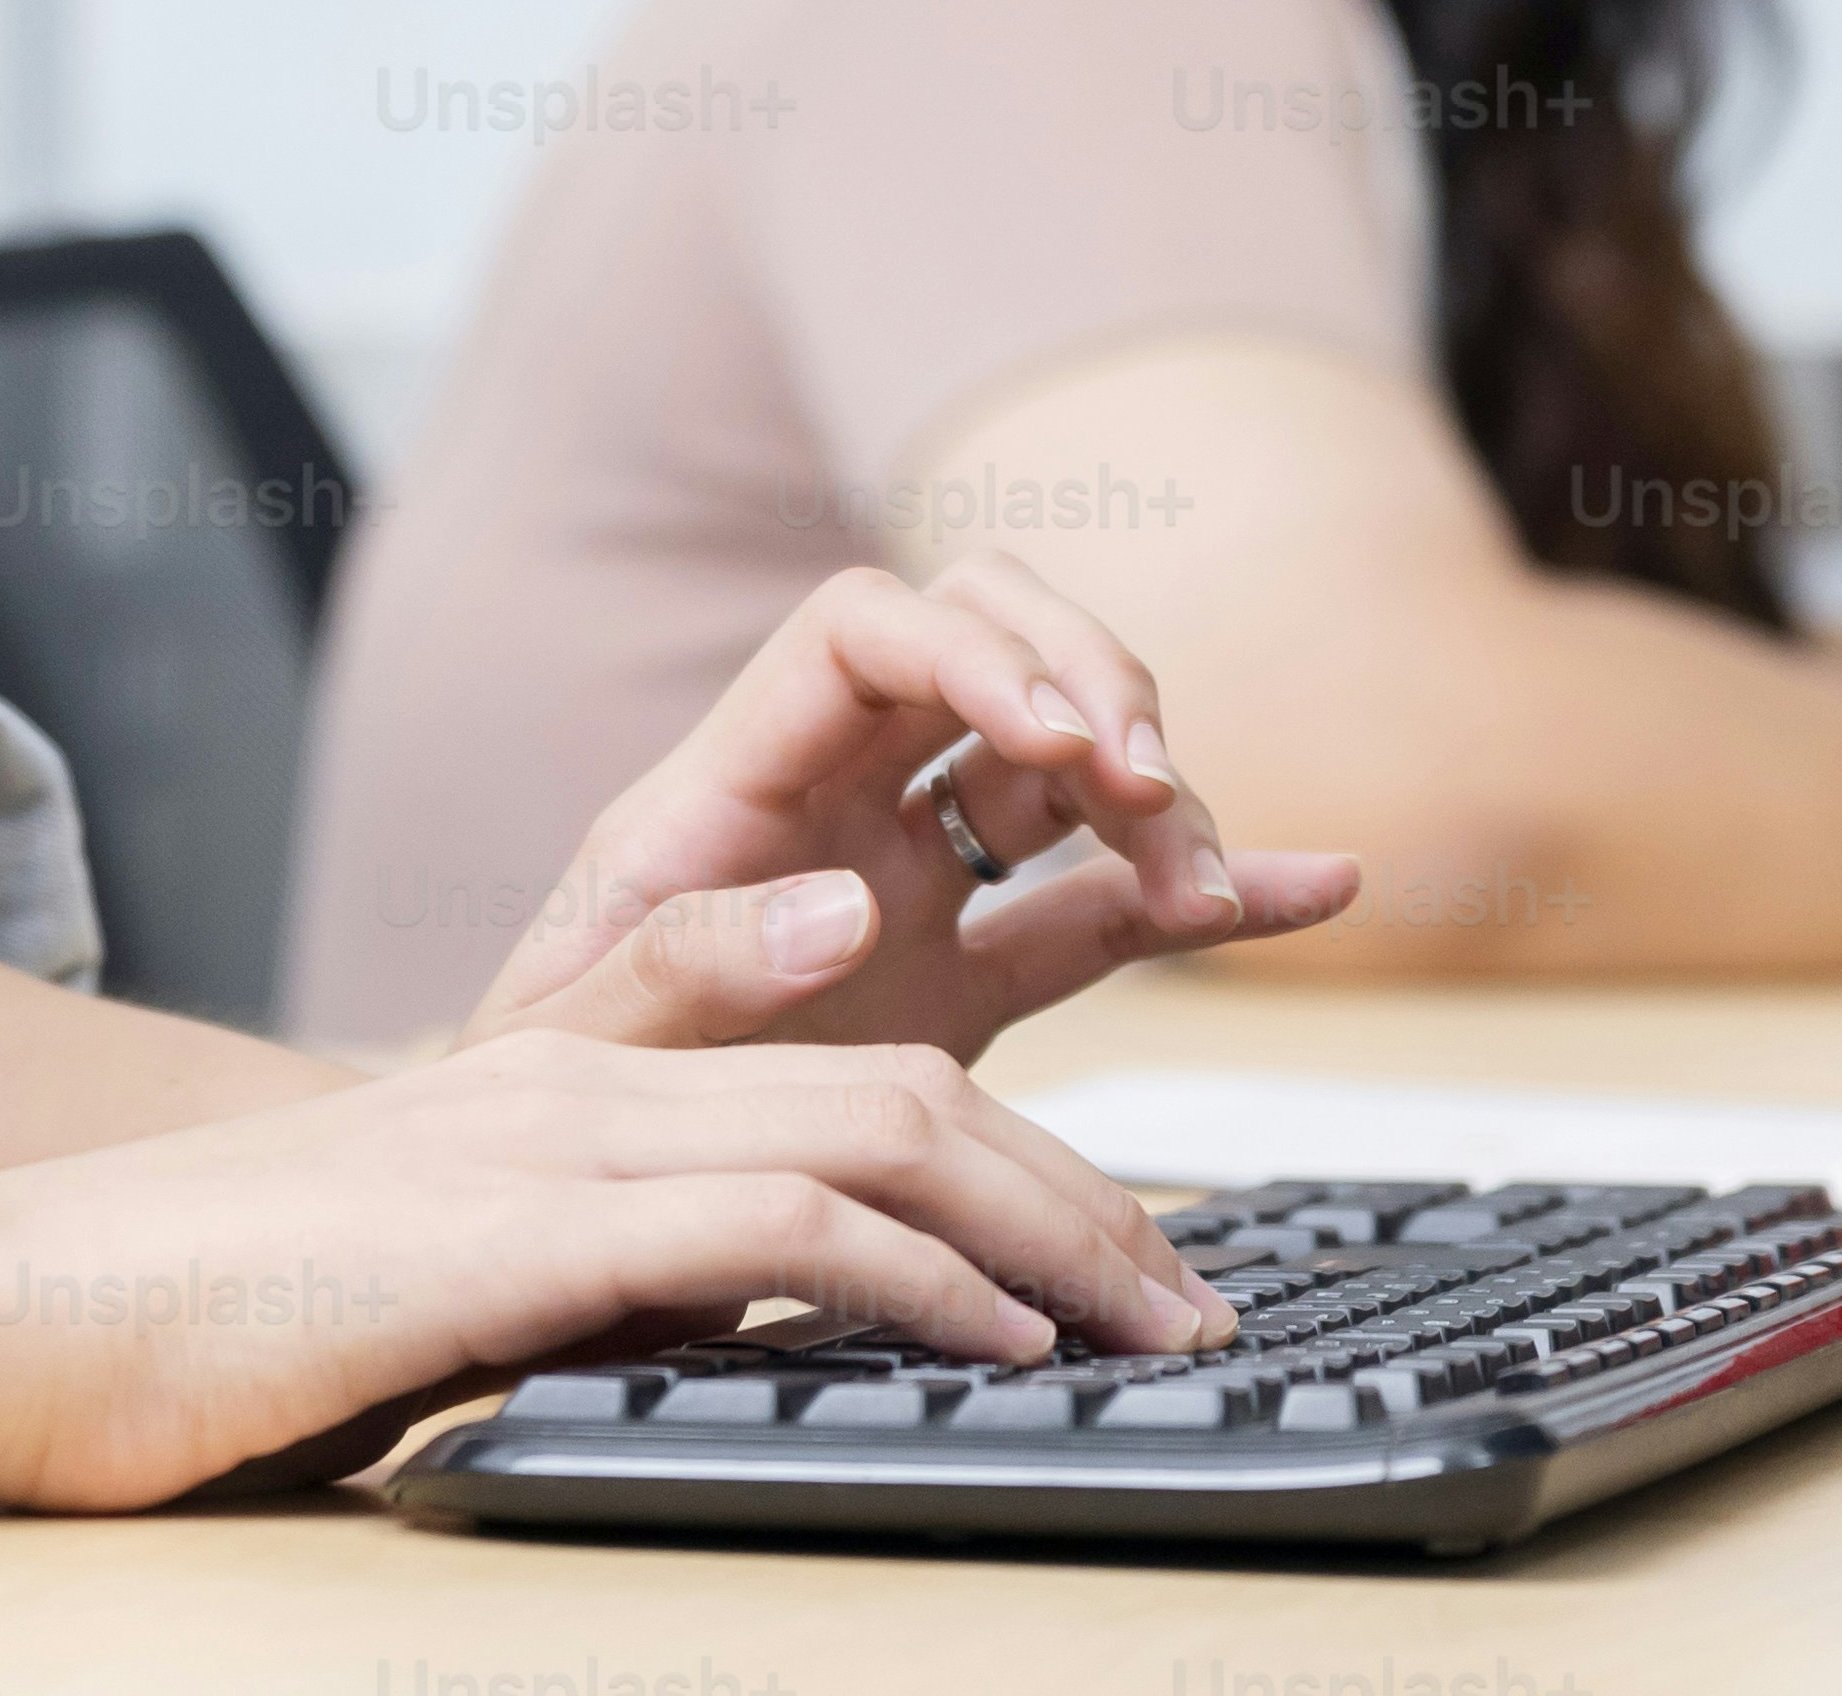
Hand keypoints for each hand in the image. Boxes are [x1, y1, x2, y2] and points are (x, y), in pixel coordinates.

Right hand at [0, 1027, 1240, 1510]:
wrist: (7, 1304)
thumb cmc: (205, 1317)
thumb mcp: (447, 1270)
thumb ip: (596, 1261)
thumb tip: (760, 1311)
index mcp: (581, 1076)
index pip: (864, 1074)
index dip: (1024, 1163)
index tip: (1131, 1273)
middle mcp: (591, 1074)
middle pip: (917, 1084)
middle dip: (1091, 1196)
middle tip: (1200, 1309)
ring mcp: (559, 1135)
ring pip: (880, 1126)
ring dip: (1050, 1229)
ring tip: (1154, 1328)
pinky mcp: (521, 1225)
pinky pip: (771, 1220)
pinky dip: (914, 1273)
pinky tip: (996, 1338)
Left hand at [458, 556, 1364, 1061]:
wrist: (546, 1213)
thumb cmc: (528, 1117)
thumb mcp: (570, 1044)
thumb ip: (688, 964)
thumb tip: (845, 900)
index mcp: (728, 783)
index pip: (864, 628)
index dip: (974, 646)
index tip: (1054, 735)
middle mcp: (831, 800)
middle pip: (992, 633)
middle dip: (1089, 675)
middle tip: (1141, 780)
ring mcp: (909, 876)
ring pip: (1065, 761)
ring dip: (1156, 790)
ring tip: (1199, 879)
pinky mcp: (965, 976)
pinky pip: (1102, 909)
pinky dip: (1204, 892)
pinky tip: (1312, 887)